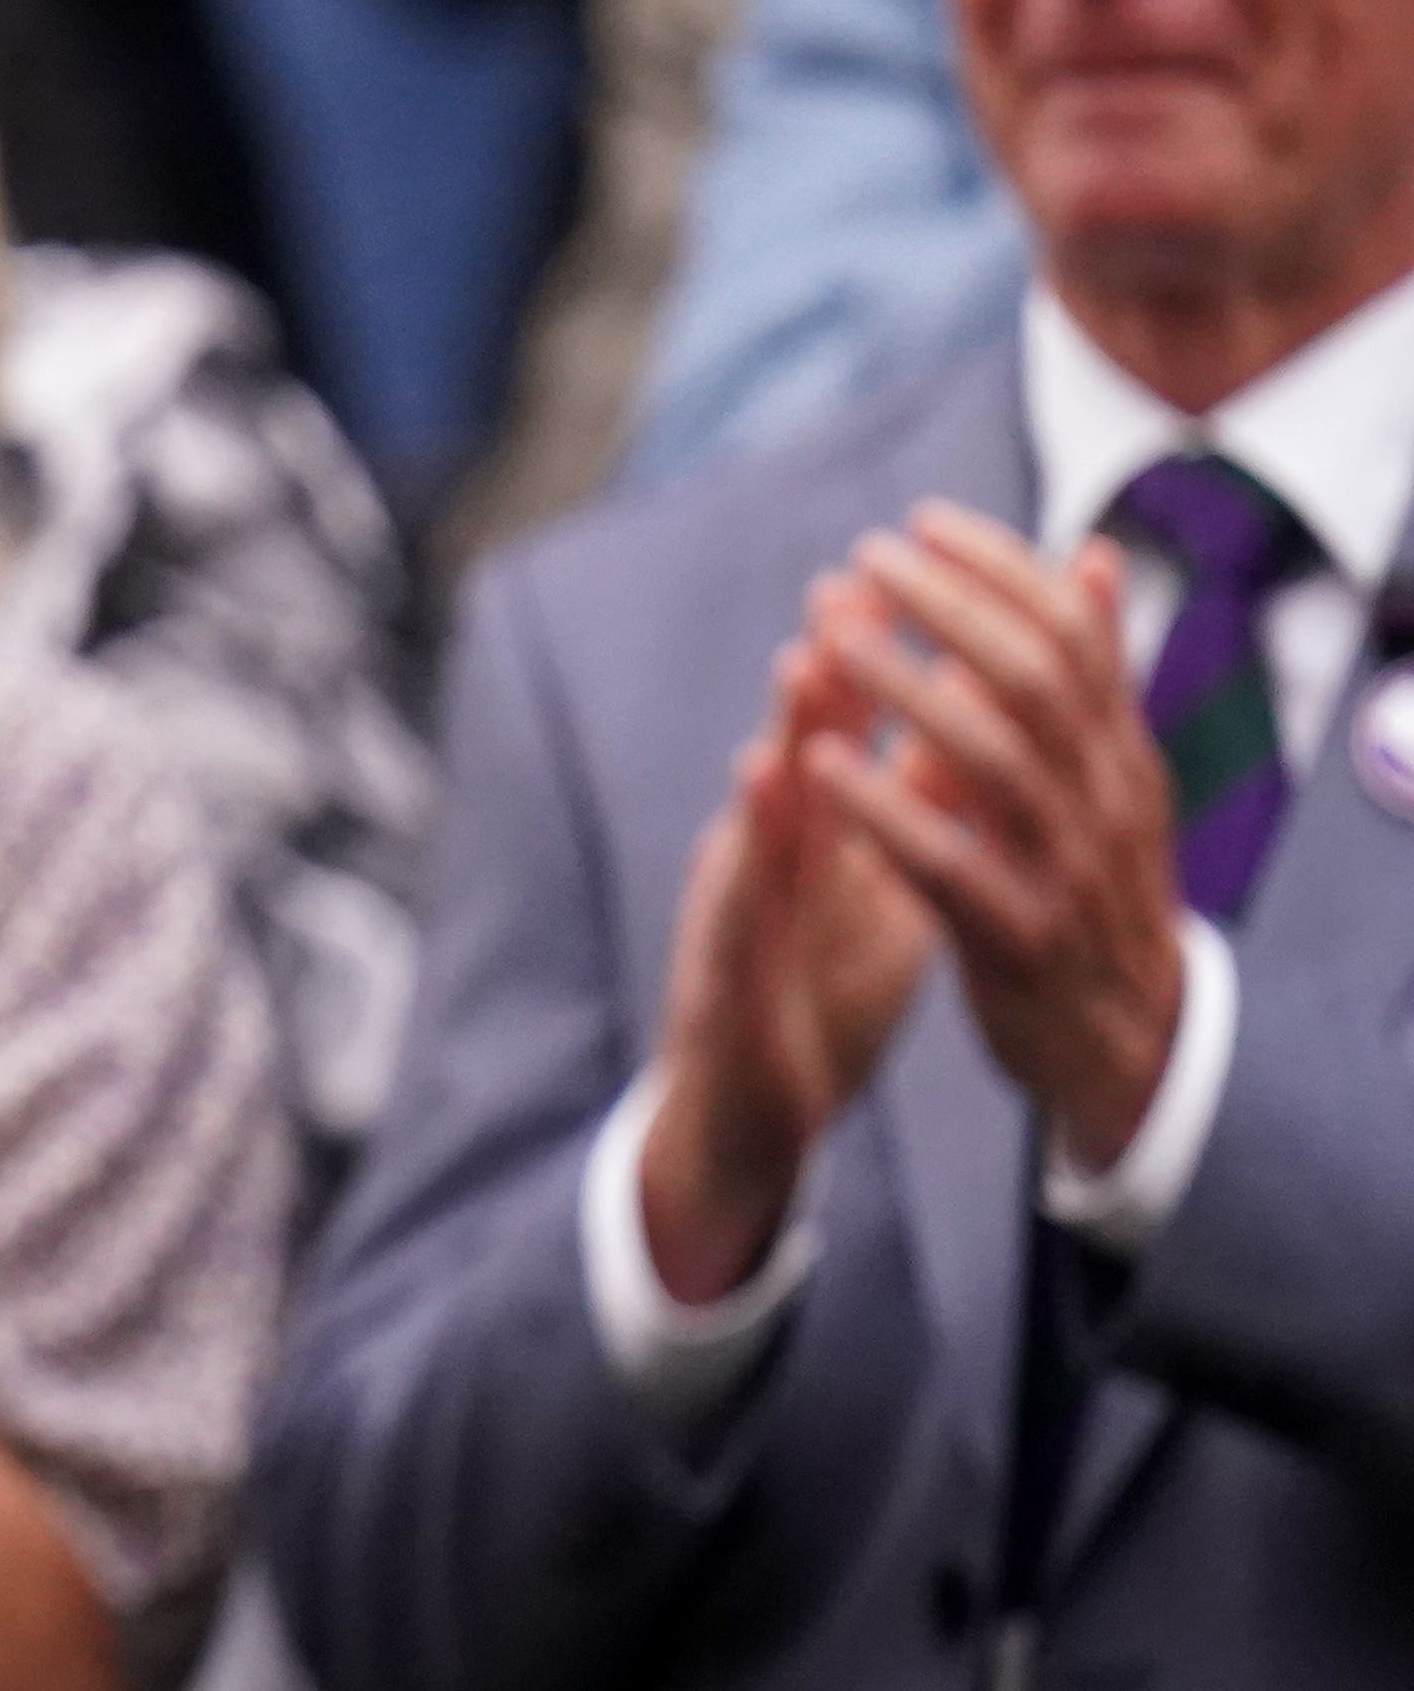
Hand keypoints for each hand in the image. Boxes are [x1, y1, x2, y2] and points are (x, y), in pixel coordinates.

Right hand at [638, 608, 943, 1302]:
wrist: (753, 1113)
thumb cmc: (820, 991)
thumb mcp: (887, 886)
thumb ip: (919, 803)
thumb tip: (973, 710)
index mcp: (821, 840)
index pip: (848, 740)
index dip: (880, 663)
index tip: (912, 577)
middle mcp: (771, 863)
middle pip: (798, 757)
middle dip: (826, 676)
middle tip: (849, 589)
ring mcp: (737, 917)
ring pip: (760, 821)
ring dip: (779, 744)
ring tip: (802, 670)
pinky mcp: (718, 983)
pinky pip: (733, 920)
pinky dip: (744, 865)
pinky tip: (753, 813)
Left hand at [796, 507, 1190, 1169]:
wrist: (1124, 1044)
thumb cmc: (1093, 888)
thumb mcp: (1107, 779)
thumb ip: (1092, 676)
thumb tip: (1090, 554)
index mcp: (1123, 757)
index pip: (1074, 638)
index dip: (1002, 572)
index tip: (922, 521)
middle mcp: (1106, 801)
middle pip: (1036, 681)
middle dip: (952, 610)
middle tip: (869, 558)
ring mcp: (1066, 870)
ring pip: (994, 762)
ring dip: (909, 692)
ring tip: (833, 638)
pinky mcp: (1016, 938)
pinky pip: (948, 864)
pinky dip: (886, 808)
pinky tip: (820, 764)